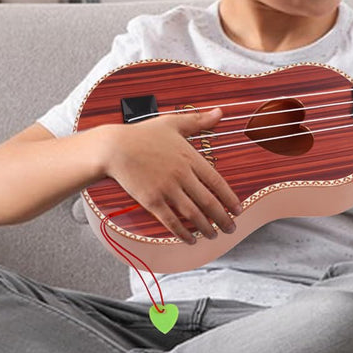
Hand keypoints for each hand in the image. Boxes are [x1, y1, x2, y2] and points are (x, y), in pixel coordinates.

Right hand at [98, 107, 242, 244]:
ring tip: (214, 235)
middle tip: (231, 228)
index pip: (217, 182)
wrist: (114, 147)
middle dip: (222, 218)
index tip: (238, 209)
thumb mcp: (173, 123)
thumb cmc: (142, 134)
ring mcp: (167, 189)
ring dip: (206, 228)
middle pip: (208, 202)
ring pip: (193, 214)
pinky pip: (171, 221)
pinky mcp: (152, 200)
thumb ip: (199, 121)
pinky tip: (190, 239)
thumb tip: (220, 112)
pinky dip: (182, 233)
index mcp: (190, 157)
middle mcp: (182, 175)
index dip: (229, 198)